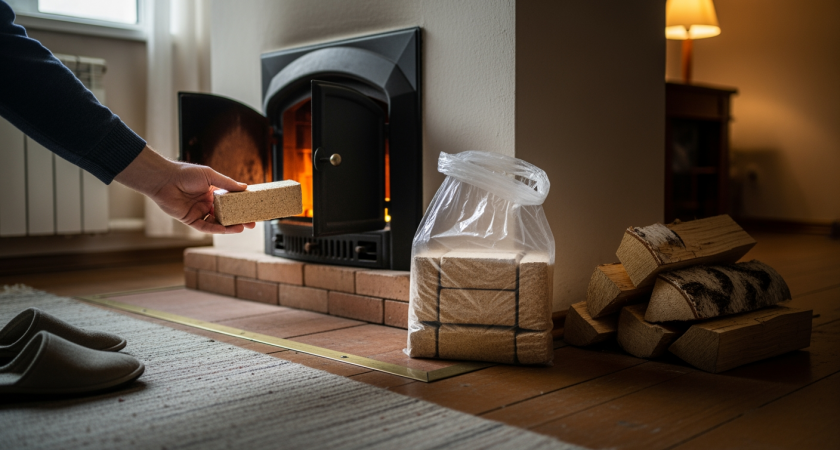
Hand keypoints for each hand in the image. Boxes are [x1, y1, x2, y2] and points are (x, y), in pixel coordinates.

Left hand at [115, 146, 255, 233]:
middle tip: (252, 223)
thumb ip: (227, 183)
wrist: (164, 179)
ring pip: (217, 223)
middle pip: (226, 214)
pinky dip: (217, 229)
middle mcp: (206, 203)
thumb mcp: (210, 176)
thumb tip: (245, 187)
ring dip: (230, 226)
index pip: (229, 202)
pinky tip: (227, 229)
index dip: (241, 206)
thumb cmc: (185, 173)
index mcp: (211, 192)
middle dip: (239, 219)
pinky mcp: (190, 220)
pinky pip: (205, 227)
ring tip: (243, 227)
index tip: (252, 209)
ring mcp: (198, 212)